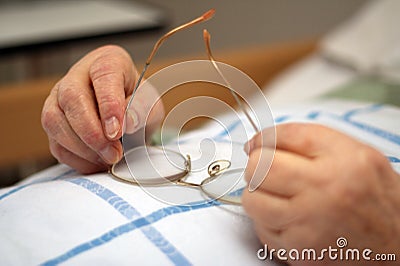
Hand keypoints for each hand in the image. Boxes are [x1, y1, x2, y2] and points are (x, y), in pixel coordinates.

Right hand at [42, 45, 162, 173]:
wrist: (126, 113)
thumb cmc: (137, 103)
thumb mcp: (150, 104)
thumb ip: (142, 110)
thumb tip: (127, 123)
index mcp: (107, 62)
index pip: (103, 75)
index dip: (109, 105)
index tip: (117, 131)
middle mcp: (77, 77)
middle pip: (72, 98)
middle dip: (92, 132)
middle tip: (114, 153)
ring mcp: (59, 98)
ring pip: (55, 121)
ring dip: (82, 148)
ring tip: (108, 158)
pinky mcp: (53, 123)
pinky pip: (56, 143)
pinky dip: (77, 158)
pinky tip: (97, 161)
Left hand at [243, 123, 399, 264]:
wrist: (398, 246)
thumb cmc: (377, 200)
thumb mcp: (358, 155)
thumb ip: (311, 141)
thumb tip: (262, 142)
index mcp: (343, 159)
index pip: (283, 136)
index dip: (262, 138)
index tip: (257, 144)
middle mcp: (326, 190)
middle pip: (259, 167)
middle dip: (256, 166)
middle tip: (265, 171)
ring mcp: (310, 223)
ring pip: (251, 200)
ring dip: (257, 196)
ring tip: (277, 197)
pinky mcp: (299, 250)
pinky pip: (261, 229)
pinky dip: (267, 222)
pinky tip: (287, 219)